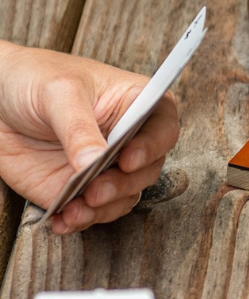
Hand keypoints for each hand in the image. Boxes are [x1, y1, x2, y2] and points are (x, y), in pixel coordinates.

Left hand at [0, 42, 178, 232]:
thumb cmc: (35, 78)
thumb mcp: (60, 92)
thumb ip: (79, 127)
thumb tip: (94, 162)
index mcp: (135, 104)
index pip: (163, 127)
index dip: (152, 146)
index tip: (128, 159)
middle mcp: (127, 139)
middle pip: (148, 169)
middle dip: (124, 184)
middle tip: (96, 189)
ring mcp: (105, 167)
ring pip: (125, 196)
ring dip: (104, 208)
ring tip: (78, 208)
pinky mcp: (79, 188)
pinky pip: (91, 211)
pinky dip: (79, 220)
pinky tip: (63, 219)